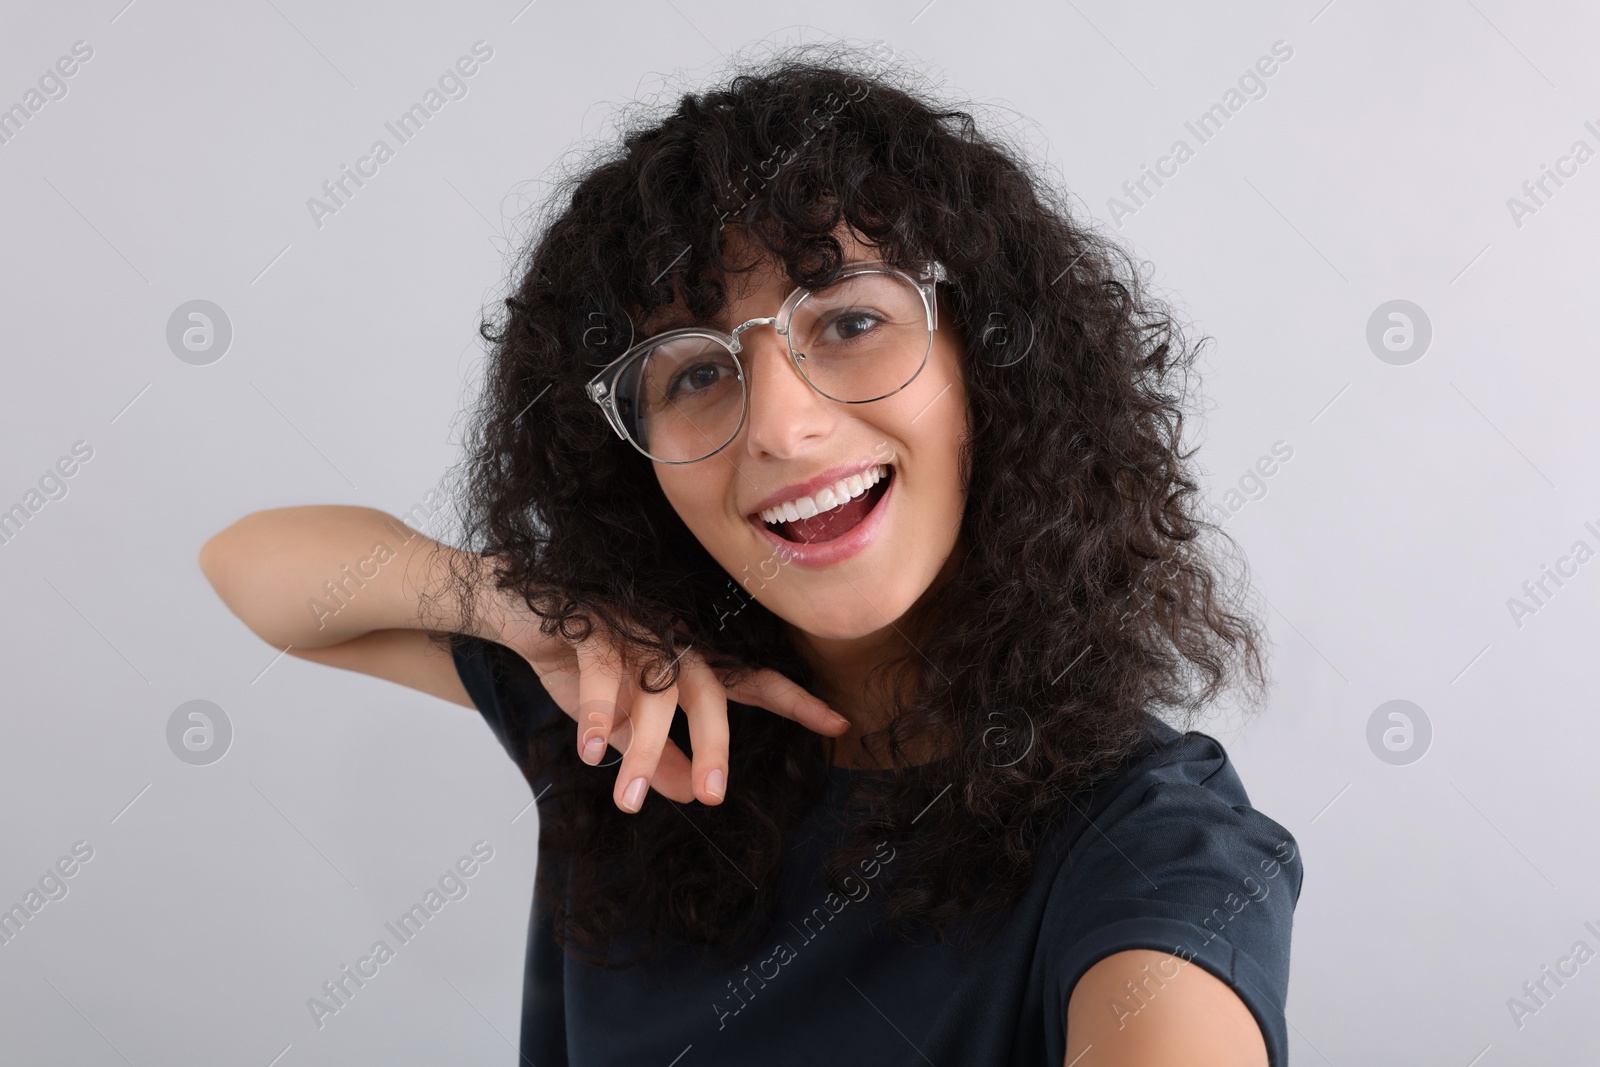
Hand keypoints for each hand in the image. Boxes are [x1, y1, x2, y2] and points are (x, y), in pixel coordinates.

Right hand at [489, 591, 849, 812]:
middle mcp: (673, 644)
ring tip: (629, 800)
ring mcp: (635, 631)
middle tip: (712, 796)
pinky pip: (601, 671)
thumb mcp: (623, 725)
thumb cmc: (583, 665)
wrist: (519, 615)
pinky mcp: (592, 626)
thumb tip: (689, 795)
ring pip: (653, 692)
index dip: (794, 702)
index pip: (752, 682)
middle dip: (713, 744)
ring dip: (643, 748)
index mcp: (689, 665)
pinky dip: (594, 712)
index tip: (839, 725)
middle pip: (709, 692)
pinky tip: (588, 751)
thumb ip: (660, 757)